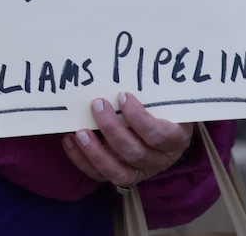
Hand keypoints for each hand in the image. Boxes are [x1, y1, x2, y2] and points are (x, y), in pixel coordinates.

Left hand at [62, 92, 193, 188]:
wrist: (165, 131)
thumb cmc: (161, 110)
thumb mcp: (164, 101)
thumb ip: (150, 93)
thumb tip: (123, 69)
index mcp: (175, 140)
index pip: (158, 134)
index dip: (139, 118)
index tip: (123, 96)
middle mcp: (159, 160)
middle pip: (135, 152)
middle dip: (112, 129)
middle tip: (96, 105)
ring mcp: (140, 172)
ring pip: (118, 171)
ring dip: (95, 151)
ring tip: (79, 132)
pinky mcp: (121, 177)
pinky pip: (100, 175)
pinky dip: (82, 160)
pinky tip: (70, 141)